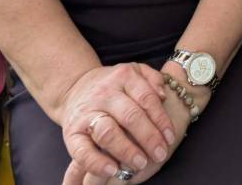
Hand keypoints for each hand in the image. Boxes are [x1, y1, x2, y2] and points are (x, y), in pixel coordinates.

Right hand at [57, 63, 174, 183]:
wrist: (74, 88)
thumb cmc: (113, 85)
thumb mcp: (134, 71)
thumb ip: (152, 78)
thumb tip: (163, 95)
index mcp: (123, 77)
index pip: (146, 98)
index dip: (161, 120)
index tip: (170, 138)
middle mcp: (104, 94)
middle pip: (130, 116)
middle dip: (148, 138)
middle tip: (160, 155)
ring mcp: (86, 113)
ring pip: (108, 132)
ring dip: (127, 151)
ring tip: (140, 164)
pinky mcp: (71, 132)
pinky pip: (82, 150)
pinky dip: (97, 163)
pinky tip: (112, 171)